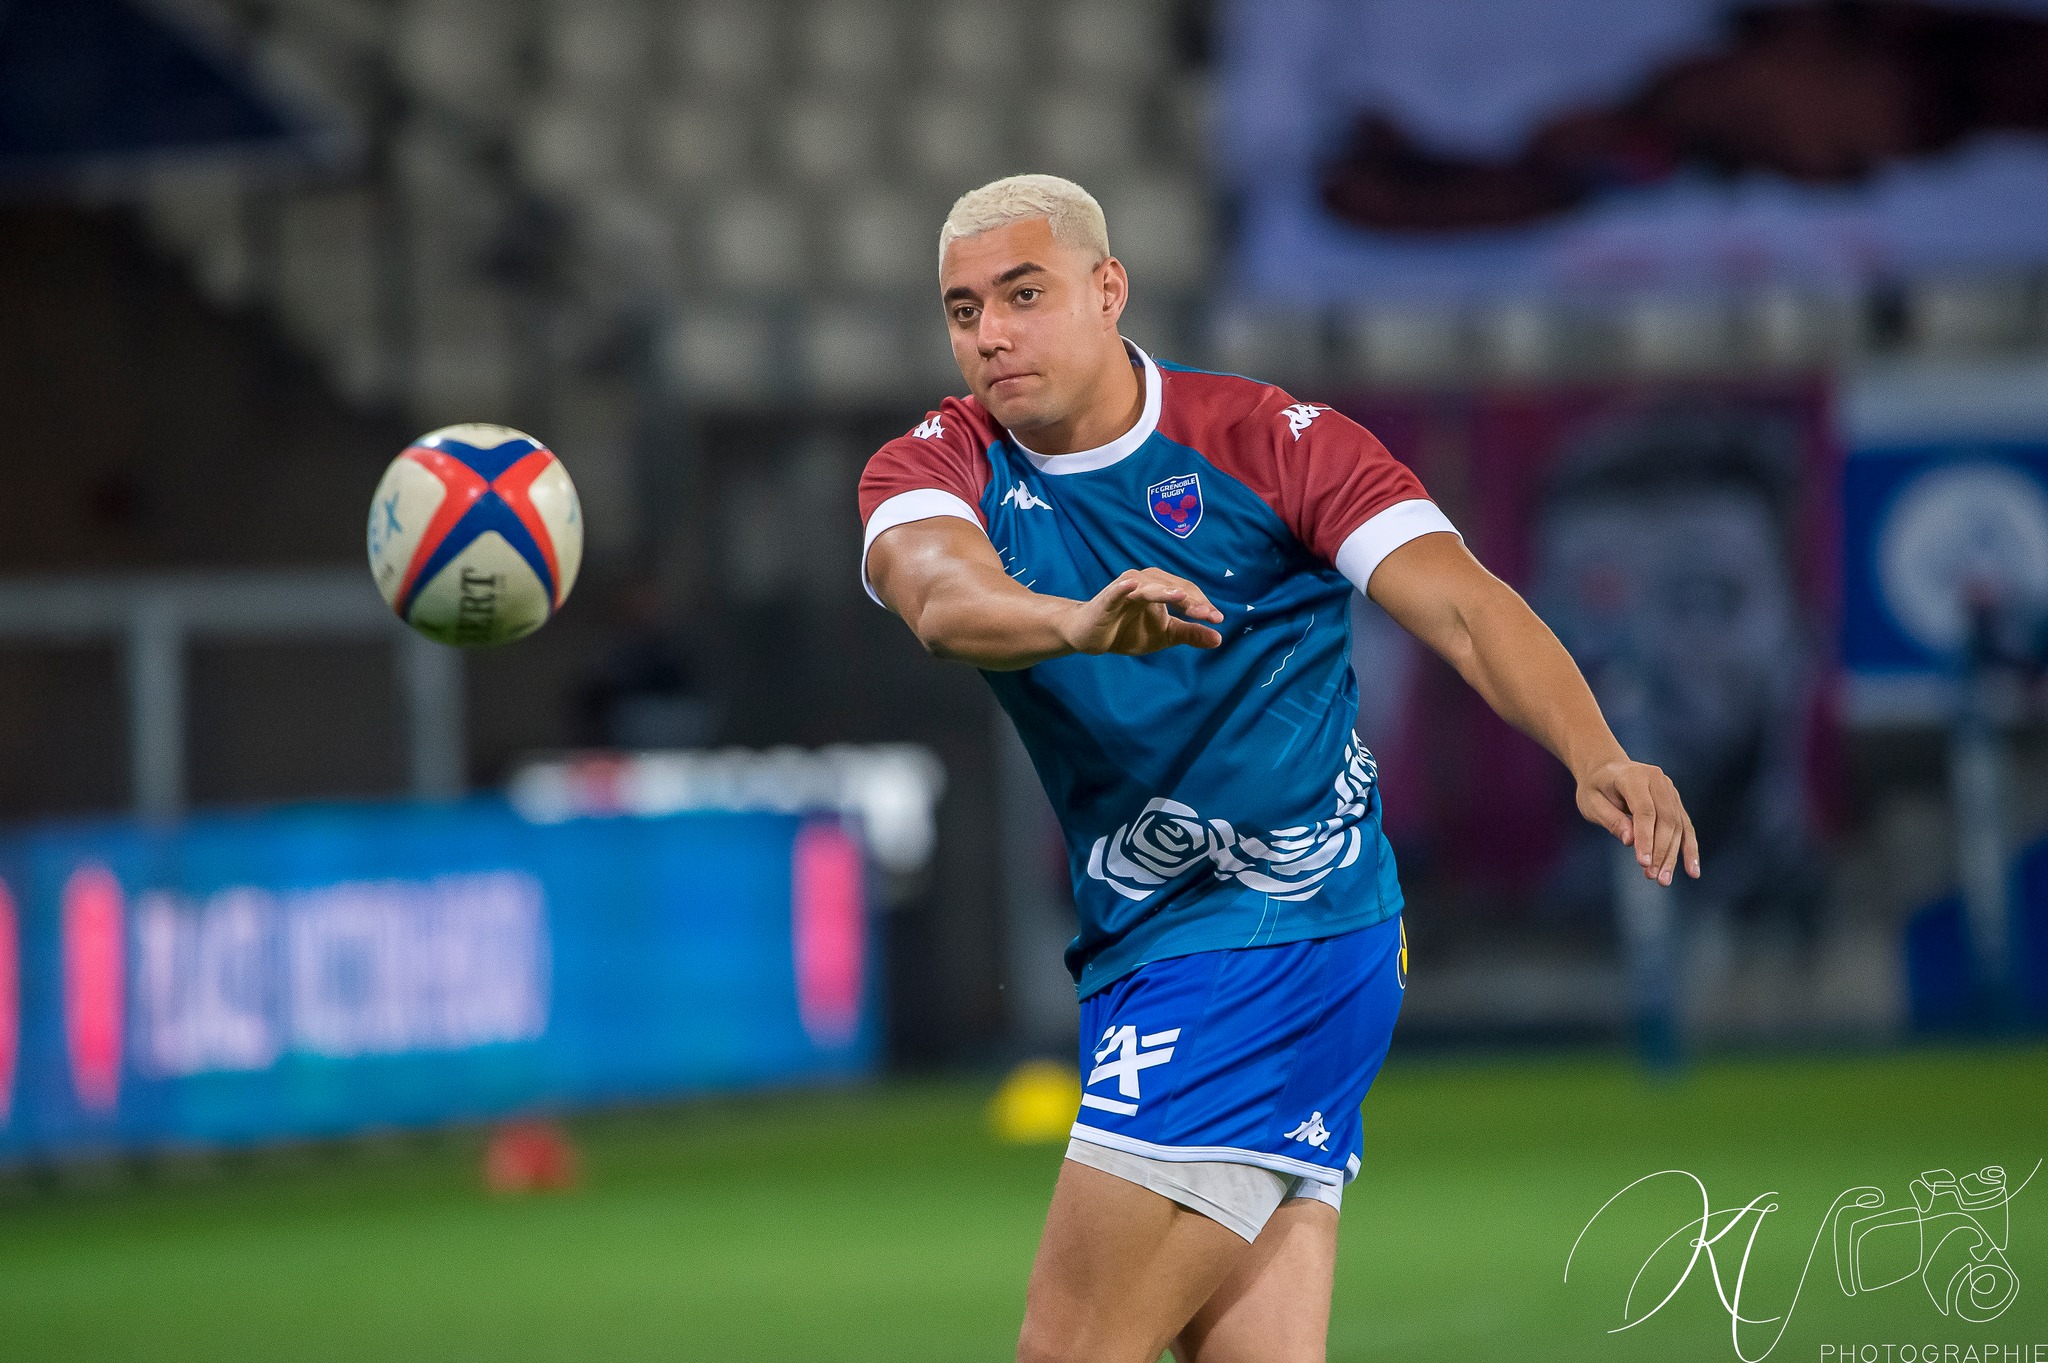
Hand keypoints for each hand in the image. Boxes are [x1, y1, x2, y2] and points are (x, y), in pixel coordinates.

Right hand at [1059, 568, 1224, 656]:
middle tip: (1206, 615)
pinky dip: (1124, 587)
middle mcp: (1146, 582)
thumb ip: (1190, 634)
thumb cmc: (1127, 630)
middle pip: (1172, 586)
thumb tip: (1218, 638)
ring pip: (1149, 586)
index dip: (1202, 604)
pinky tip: (1132, 584)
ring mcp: (1125, 588)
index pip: (1187, 592)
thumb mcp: (1164, 635)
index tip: (1217, 619)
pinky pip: (1116, 591)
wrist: (1090, 637)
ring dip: (1164, 591)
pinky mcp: (1107, 598)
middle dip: (1190, 600)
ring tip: (1180, 597)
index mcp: (1161, 587)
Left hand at [1577, 759, 1699, 885]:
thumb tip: (1631, 842)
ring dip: (1673, 855)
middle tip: (1653, 877)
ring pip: (1678, 826)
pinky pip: (1685, 827)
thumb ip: (1611, 820)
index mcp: (1634, 777)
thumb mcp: (1591, 803)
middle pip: (1667, 820)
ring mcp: (1669, 789)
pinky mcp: (1675, 801)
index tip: (1644, 863)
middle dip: (1662, 851)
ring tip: (1663, 880)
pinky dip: (1688, 849)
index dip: (1646, 838)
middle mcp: (1657, 780)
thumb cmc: (1595, 788)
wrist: (1605, 769)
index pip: (1645, 811)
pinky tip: (1692, 871)